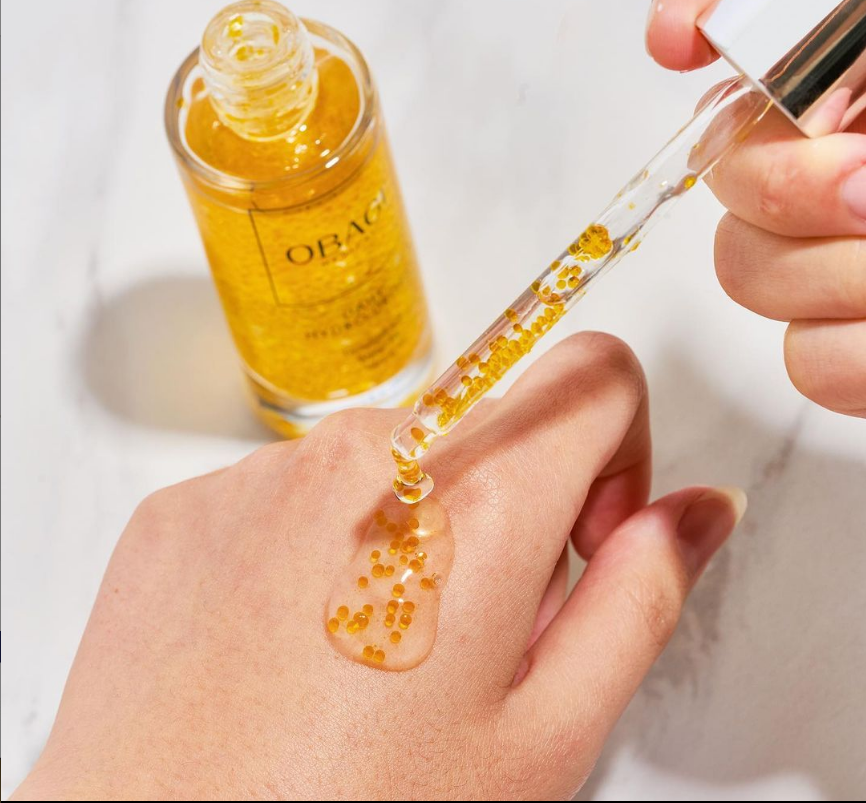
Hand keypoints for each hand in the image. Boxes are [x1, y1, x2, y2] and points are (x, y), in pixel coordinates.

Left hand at [12, 333, 744, 800]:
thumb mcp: (542, 734)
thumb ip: (639, 596)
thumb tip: (691, 512)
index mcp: (477, 502)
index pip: (594, 372)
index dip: (616, 447)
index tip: (584, 528)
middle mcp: (368, 456)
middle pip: (491, 423)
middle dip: (513, 506)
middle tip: (476, 628)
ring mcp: (268, 470)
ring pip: (393, 457)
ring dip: (413, 528)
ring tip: (375, 649)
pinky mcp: (195, 498)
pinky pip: (294, 486)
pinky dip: (319, 544)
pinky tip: (292, 643)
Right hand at [646, 0, 865, 417]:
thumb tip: (676, 28)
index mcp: (851, 81)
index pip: (735, 53)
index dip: (715, 46)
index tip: (724, 54)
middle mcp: (834, 163)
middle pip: (727, 186)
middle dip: (796, 187)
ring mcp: (840, 261)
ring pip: (753, 275)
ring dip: (839, 272)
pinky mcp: (860, 347)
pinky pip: (811, 363)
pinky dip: (863, 355)